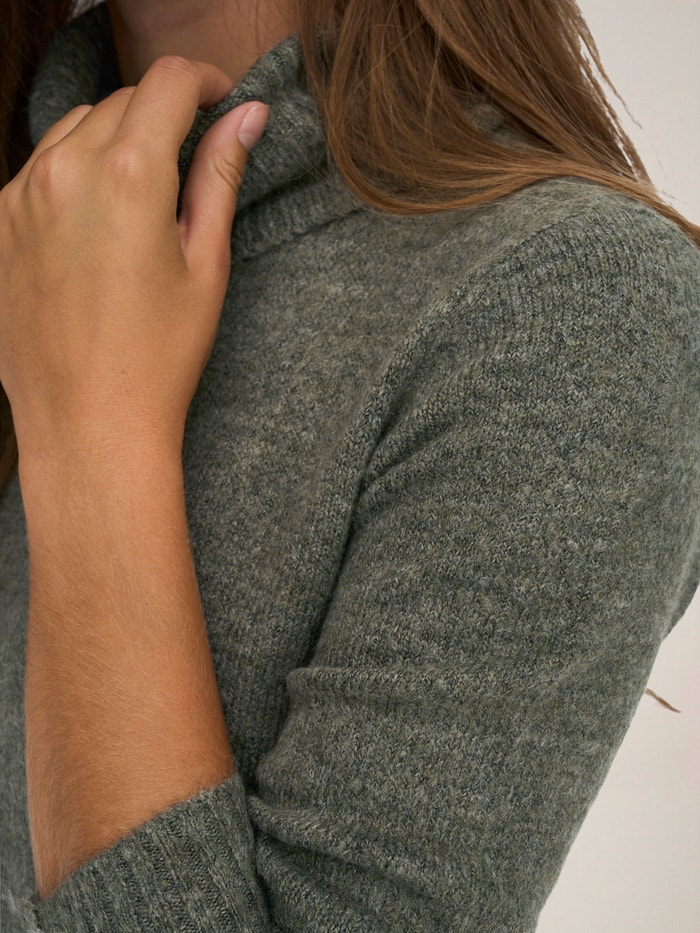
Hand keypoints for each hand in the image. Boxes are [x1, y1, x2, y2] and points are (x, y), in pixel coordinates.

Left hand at [0, 56, 268, 467]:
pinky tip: (101, 220)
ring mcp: (22, 195)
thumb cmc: (156, 357)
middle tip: (194, 159)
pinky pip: (43, 165)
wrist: (88, 423)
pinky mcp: (0, 222)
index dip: (206, 82)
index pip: (168, 84)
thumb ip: (219, 178)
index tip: (223, 101)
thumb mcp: (205, 265)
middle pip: (123, 101)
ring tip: (146, 195)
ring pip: (77, 127)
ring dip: (117, 138)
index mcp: (127, 176)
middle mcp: (64, 171)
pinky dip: (77, 169)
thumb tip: (246, 118)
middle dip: (164, 114)